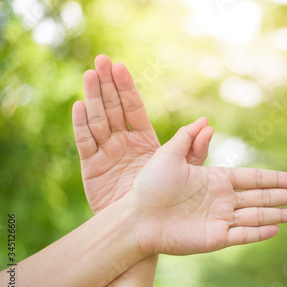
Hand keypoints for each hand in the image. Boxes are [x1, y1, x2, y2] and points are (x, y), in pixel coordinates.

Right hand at [72, 55, 212, 212]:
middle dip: (107, 85)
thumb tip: (207, 123)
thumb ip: (194, 148)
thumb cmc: (166, 198)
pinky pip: (85, 143)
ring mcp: (106, 153)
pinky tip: (79, 106)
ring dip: (94, 98)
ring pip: (99, 120)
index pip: (133, 108)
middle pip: (114, 108)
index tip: (120, 66)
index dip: (126, 88)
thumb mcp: (183, 171)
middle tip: (101, 60)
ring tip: (90, 75)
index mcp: (144, 139)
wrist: (145, 225)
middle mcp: (123, 142)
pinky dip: (82, 125)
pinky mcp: (92, 168)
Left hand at [131, 118, 286, 255]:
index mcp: (216, 180)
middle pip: (262, 197)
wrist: (135, 218)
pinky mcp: (214, 239)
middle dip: (286, 196)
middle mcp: (223, 200)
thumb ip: (188, 138)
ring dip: (280, 215)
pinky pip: (242, 235)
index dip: (276, 178)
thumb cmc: (148, 186)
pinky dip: (259, 233)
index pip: (254, 178)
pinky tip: (276, 229)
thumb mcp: (168, 155)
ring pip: (257, 216)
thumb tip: (205, 121)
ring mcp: (220, 220)